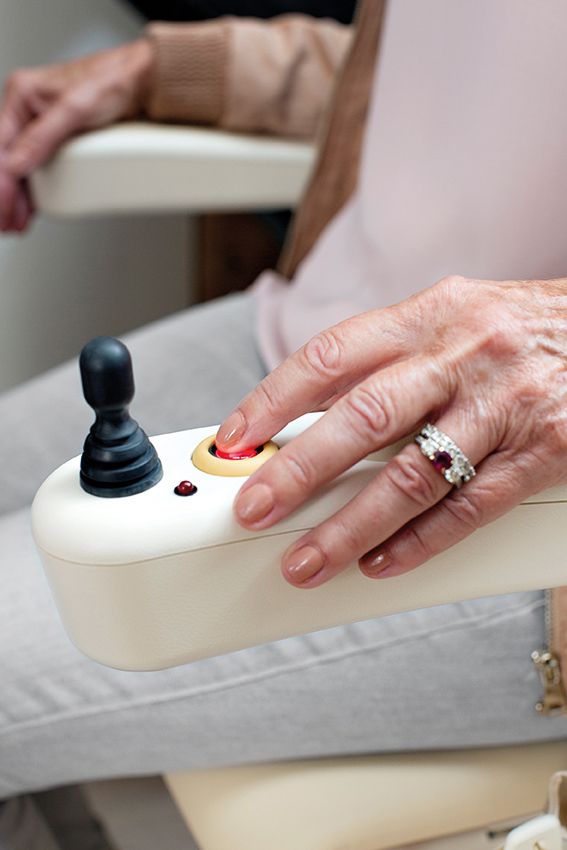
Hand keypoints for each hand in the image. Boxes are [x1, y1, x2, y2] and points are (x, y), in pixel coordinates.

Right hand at [0, 39, 153, 232]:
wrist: (140, 83)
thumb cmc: (112, 84)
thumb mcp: (76, 109)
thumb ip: (43, 136)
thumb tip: (16, 163)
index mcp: (21, 96)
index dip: (1, 184)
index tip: (6, 209)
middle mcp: (25, 111)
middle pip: (3, 160)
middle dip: (3, 195)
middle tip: (7, 224)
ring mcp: (38, 128)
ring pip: (14, 169)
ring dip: (13, 198)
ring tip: (14, 224)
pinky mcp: (53, 142)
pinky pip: (33, 170)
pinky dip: (28, 193)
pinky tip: (28, 210)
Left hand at [216, 275, 566, 588]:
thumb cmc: (521, 329)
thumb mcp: (452, 319)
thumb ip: (390, 359)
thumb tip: (310, 412)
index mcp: (428, 315)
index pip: (332, 354)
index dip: (274, 398)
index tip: (236, 438)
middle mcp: (462, 355)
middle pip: (362, 418)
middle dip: (298, 470)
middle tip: (254, 509)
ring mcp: (504, 404)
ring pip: (412, 475)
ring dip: (350, 525)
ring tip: (308, 559)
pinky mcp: (544, 450)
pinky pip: (471, 507)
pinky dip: (420, 541)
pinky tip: (381, 562)